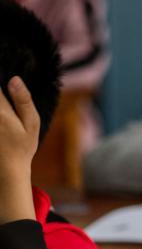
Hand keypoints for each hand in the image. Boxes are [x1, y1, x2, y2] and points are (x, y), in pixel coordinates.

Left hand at [0, 77, 40, 222]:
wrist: (6, 170)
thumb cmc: (22, 147)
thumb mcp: (32, 125)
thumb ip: (24, 101)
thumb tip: (14, 78)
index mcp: (1, 111)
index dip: (0, 78)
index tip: (5, 81)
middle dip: (0, 99)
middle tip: (7, 108)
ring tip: (5, 120)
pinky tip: (2, 123)